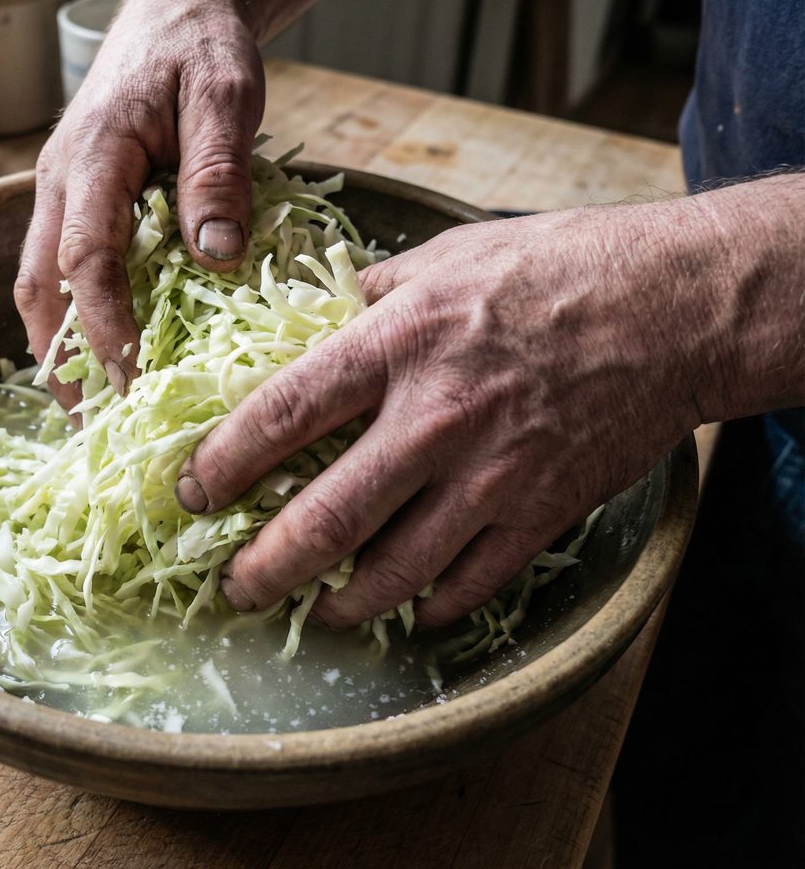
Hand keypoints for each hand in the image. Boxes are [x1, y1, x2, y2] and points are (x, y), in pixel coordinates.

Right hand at [15, 0, 265, 405]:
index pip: (86, 257)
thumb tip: (216, 255)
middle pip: (40, 285)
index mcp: (93, 154)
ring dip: (57, 351)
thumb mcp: (225, 93)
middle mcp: (59, 181)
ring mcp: (60, 194)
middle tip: (93, 427)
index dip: (104, 325)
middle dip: (61, 360)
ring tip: (91, 413)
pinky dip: (72, 322)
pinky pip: (60, 272)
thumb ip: (217, 169)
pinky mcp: (75, 204)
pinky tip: (99, 360)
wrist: (172, 11)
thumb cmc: (200, 46)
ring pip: (40, 285)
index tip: (133, 380)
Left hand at [175, 203, 717, 627]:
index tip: (193, 493)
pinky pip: (470, 581)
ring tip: (315, 613)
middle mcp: (433, 417)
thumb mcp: (449, 255)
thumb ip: (376, 294)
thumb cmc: (560, 267)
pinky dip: (430, 606)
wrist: (675, 305)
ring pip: (394, 568)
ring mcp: (489, 473)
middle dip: (267, 566)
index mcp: (397, 342)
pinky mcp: (539, 509)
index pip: (282, 414)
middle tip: (236, 587)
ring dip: (341, 604)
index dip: (224, 462)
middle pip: (326, 516)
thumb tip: (326, 319)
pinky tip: (407, 610)